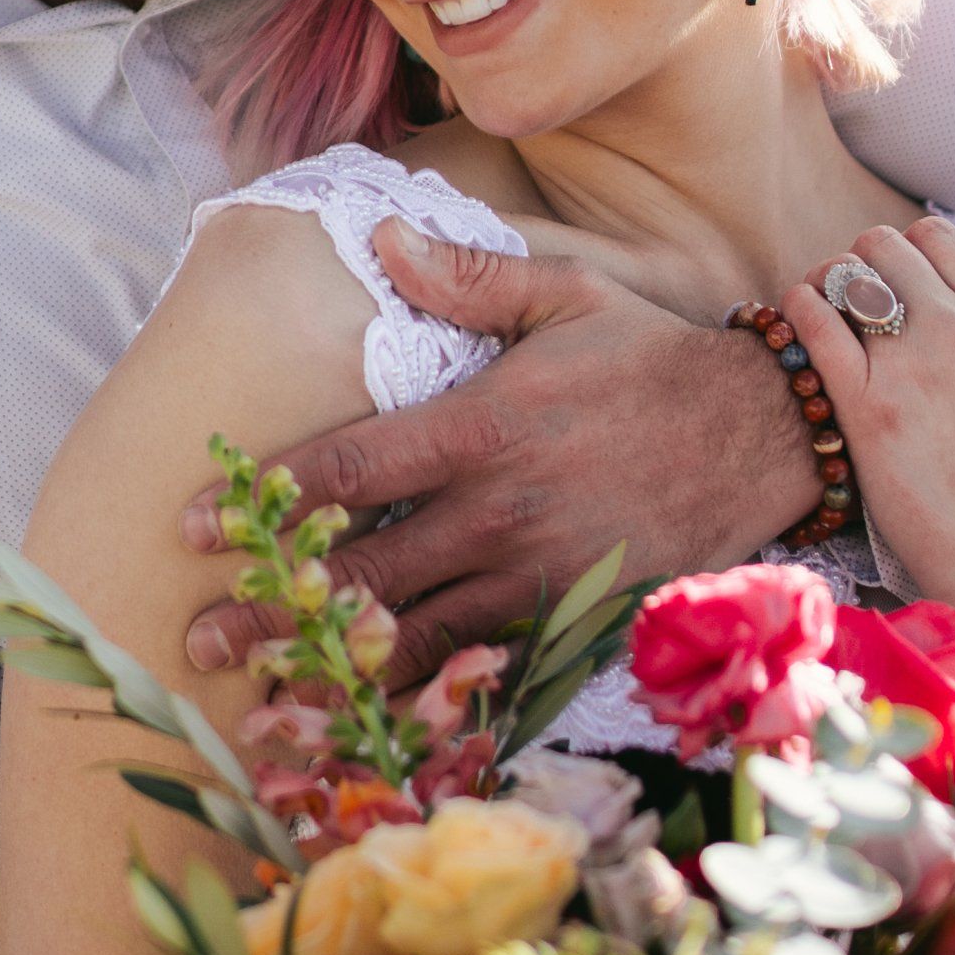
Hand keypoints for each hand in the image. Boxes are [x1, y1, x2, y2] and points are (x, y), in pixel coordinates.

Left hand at [182, 219, 817, 689]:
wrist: (763, 434)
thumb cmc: (651, 357)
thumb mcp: (566, 294)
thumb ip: (468, 275)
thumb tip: (382, 237)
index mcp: (483, 427)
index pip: (350, 470)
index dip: (265, 500)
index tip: (191, 525)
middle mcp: (499, 510)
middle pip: (363, 571)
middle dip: (273, 607)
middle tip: (198, 637)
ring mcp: (535, 572)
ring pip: (414, 632)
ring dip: (332, 663)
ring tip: (260, 694)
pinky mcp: (570, 613)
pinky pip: (484, 661)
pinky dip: (422, 691)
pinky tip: (370, 717)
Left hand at [782, 220, 954, 657]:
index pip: (937, 236)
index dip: (915, 251)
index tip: (905, 281)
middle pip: (884, 245)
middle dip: (867, 261)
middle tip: (860, 295)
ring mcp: (908, 365)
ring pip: (843, 272)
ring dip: (828, 278)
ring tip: (825, 305)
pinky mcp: (864, 406)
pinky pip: (812, 322)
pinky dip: (798, 308)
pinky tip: (798, 321)